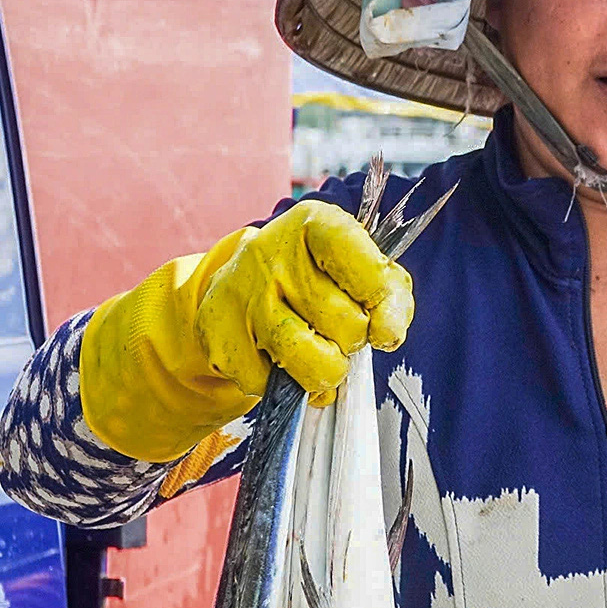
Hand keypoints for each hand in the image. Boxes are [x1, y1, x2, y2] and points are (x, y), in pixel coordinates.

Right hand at [196, 200, 412, 404]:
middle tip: (339, 329)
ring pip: (309, 361)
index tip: (383, 321)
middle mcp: (272, 252)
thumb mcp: (362, 267)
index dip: (386, 307)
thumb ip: (391, 295)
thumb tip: (387, 334)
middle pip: (345, 324)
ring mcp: (240, 291)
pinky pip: (268, 383)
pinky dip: (285, 383)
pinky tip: (283, 358)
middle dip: (353, 338)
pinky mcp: (215, 329)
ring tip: (322, 353)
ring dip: (327, 369)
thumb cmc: (318, 274)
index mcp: (317, 224)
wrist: (247, 277)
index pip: (369, 272)